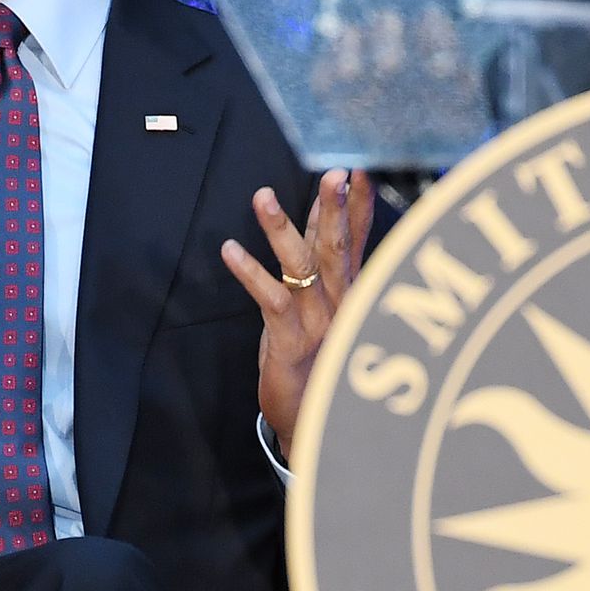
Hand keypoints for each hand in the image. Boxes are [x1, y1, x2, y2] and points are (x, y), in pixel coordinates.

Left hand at [220, 168, 373, 451]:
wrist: (315, 423)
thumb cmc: (317, 357)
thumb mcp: (322, 304)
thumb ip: (324, 260)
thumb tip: (327, 214)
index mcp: (350, 292)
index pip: (358, 241)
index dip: (360, 205)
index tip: (359, 167)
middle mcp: (342, 304)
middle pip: (339, 249)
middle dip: (336, 209)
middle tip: (334, 173)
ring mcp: (320, 323)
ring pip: (304, 268)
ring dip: (283, 230)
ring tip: (263, 195)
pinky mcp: (291, 343)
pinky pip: (272, 301)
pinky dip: (250, 273)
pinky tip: (229, 249)